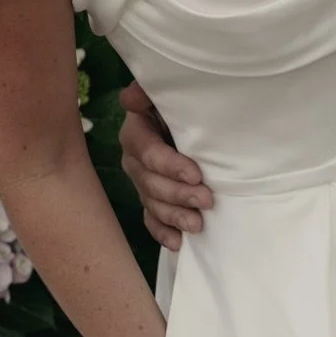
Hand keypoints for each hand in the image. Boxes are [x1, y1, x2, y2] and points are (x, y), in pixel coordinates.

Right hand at [118, 81, 213, 251]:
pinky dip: (163, 232)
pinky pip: (151, 220)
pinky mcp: (150, 200)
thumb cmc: (180, 106)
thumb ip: (148, 94)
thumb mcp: (165, 96)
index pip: (149, 153)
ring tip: (197, 224)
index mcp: (136, 134)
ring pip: (153, 204)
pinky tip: (178, 242)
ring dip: (174, 216)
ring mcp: (141, 183)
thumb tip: (129, 98)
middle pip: (151, 183)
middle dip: (179, 194)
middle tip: (206, 200)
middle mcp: (134, 161)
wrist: (188, 123)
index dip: (171, 165)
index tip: (197, 174)